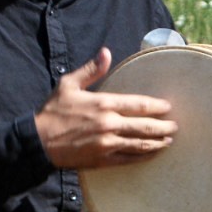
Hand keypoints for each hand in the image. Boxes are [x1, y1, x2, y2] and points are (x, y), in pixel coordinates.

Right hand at [34, 49, 176, 168]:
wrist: (36, 142)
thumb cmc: (52, 112)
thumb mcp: (69, 85)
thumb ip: (91, 70)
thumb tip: (106, 52)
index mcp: (104, 103)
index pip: (139, 105)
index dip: (157, 107)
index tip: (168, 107)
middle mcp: (109, 124)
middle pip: (146, 126)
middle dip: (164, 126)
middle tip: (175, 126)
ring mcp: (106, 143)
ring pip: (140, 144)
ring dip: (158, 143)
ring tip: (170, 141)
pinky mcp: (101, 160)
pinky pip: (128, 159)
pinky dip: (143, 157)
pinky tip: (152, 155)